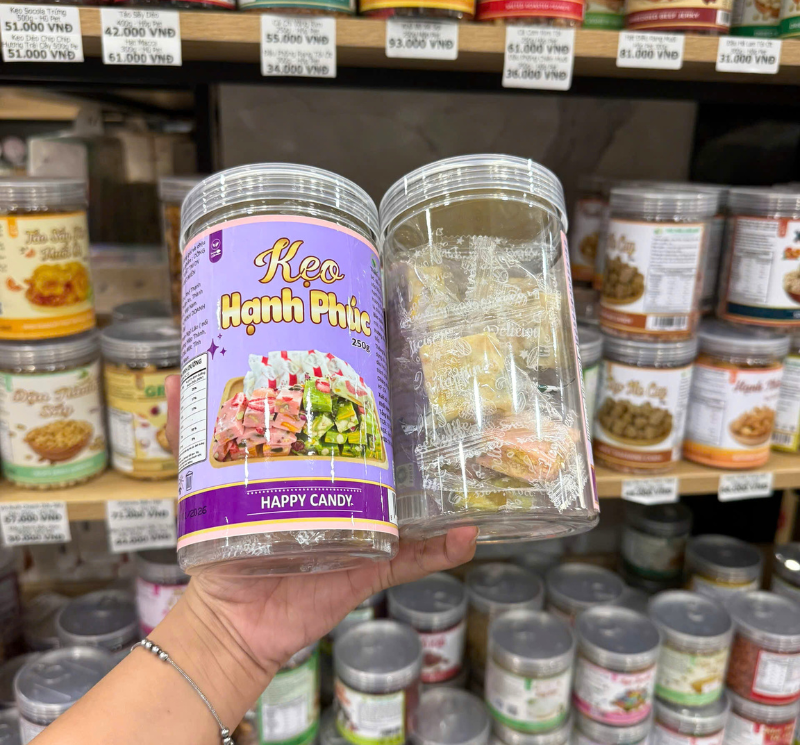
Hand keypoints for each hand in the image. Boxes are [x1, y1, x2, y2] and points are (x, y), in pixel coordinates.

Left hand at [164, 375, 477, 679]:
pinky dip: (440, 550)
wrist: (231, 618)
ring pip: (410, 505)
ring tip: (465, 463)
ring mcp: (362, 528)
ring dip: (440, 491)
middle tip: (436, 405)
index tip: (384, 370)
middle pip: (385, 462)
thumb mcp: (202, 487)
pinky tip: (466, 535)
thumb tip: (172, 381)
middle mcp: (343, 493)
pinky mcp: (369, 565)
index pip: (344, 430)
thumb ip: (188, 437)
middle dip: (411, 438)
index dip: (364, 402)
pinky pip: (412, 559)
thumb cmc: (219, 548)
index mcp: (312, 470)